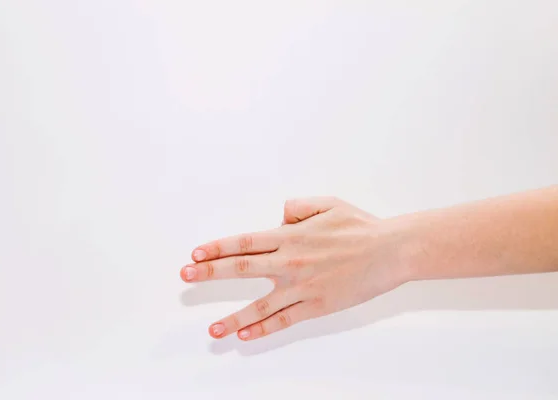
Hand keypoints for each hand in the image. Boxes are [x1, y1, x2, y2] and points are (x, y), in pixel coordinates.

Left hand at [180, 197, 410, 340]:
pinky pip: (285, 321)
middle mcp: (291, 261)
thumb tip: (277, 216)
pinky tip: (246, 337)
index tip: (196, 254)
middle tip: (185, 278)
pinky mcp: (317, 306)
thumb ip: (296, 207)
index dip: (217, 248)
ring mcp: (303, 287)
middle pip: (242, 268)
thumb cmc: (360, 227)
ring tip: (211, 329)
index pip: (244, 242)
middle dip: (209, 274)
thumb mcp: (327, 204)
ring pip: (260, 305)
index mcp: (291, 236)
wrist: (391, 251)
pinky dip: (263, 330)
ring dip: (233, 317)